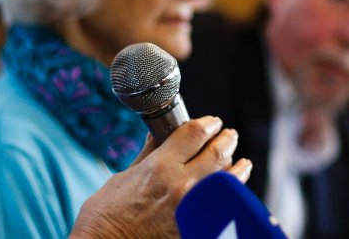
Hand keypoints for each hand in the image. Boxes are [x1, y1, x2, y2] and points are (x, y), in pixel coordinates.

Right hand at [70, 116, 252, 238]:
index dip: (207, 123)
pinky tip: (233, 188)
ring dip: (236, 167)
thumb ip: (150, 153)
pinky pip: (221, 205)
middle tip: (229, 134)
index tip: (212, 122)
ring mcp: (191, 209)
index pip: (195, 134)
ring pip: (228, 181)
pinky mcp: (194, 227)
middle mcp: (180, 185)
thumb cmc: (109, 210)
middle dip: (226, 139)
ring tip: (240, 161)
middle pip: (217, 153)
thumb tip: (159, 133)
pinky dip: (230, 194)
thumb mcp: (126, 174)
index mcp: (160, 166)